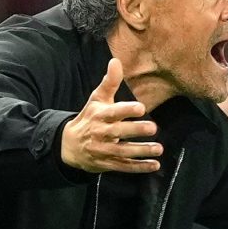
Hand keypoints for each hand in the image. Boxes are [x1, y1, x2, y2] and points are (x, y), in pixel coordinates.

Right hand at [60, 58, 162, 172]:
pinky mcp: (108, 164)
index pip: (113, 112)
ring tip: (159, 148)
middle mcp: (100, 133)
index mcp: (99, 116)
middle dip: (135, 131)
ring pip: (123, 152)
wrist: (69, 146)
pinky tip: (155, 165)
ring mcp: (104, 150)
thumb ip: (109, 82)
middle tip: (153, 127)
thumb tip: (116, 61)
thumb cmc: (89, 118)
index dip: (126, 110)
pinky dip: (139, 167)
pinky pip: (124, 167)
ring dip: (141, 151)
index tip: (141, 108)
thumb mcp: (96, 100)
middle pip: (118, 132)